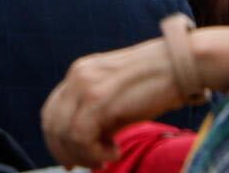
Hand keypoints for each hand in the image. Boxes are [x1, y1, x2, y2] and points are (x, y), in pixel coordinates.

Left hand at [40, 39, 184, 168]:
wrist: (177, 66)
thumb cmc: (154, 86)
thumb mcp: (118, 102)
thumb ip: (98, 120)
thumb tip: (88, 150)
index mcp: (78, 75)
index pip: (51, 113)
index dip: (57, 141)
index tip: (72, 160)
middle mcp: (76, 77)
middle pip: (51, 124)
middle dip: (65, 152)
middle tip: (91, 165)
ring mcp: (85, 86)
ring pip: (64, 133)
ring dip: (83, 155)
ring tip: (107, 157)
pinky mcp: (99, 98)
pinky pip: (80, 135)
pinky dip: (93, 152)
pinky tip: (114, 151)